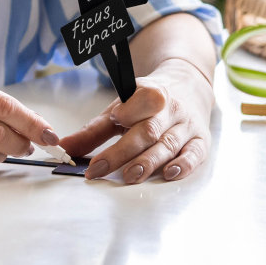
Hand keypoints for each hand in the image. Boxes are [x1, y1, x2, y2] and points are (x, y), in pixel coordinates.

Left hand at [59, 59, 214, 183]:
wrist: (188, 88)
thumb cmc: (146, 104)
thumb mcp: (120, 109)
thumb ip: (93, 130)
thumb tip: (64, 147)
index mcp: (150, 93)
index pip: (139, 103)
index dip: (127, 112)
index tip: (113, 121)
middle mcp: (171, 109)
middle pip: (148, 131)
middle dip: (124, 151)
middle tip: (101, 168)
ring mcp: (188, 126)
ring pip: (168, 144)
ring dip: (149, 161)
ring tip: (130, 176)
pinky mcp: (201, 141)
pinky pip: (195, 154)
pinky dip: (183, 165)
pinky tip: (169, 174)